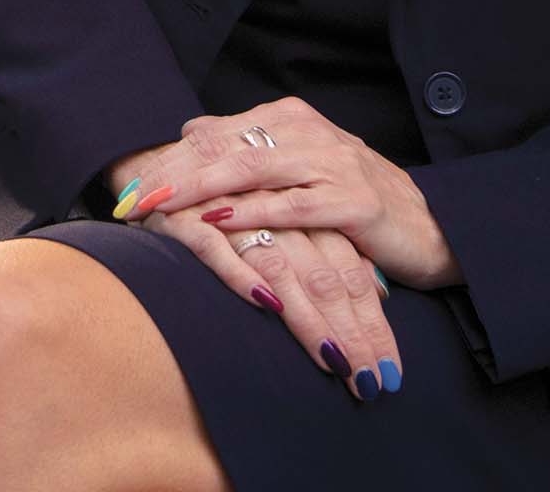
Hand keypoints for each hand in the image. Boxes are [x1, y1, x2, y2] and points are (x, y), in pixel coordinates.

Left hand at [118, 99, 464, 291]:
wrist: (429, 226)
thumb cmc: (352, 201)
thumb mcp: (298, 169)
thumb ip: (248, 149)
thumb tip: (190, 130)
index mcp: (290, 119)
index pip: (215, 132)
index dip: (167, 160)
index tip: (125, 188)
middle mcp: (308, 132)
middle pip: (225, 146)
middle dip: (172, 173)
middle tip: (128, 198)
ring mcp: (333, 163)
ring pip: (253, 168)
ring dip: (200, 188)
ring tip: (159, 204)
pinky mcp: (353, 201)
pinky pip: (295, 204)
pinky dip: (256, 212)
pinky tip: (223, 220)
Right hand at [136, 203, 403, 401]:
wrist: (160, 166)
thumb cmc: (230, 205)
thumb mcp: (286, 225)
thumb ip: (328, 251)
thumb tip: (380, 292)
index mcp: (303, 203)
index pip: (347, 266)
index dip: (371, 318)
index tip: (390, 371)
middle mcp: (274, 206)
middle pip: (325, 273)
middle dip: (353, 333)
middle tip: (372, 384)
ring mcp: (231, 208)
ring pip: (283, 267)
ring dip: (312, 321)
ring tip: (337, 365)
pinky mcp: (186, 213)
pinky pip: (217, 246)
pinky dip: (242, 273)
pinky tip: (268, 305)